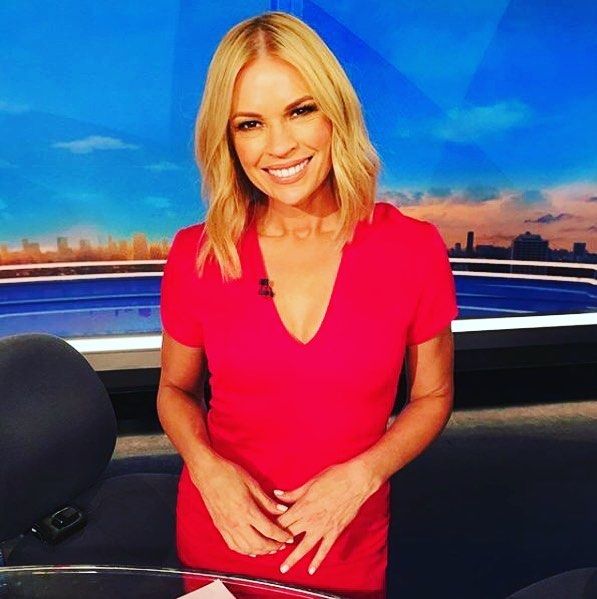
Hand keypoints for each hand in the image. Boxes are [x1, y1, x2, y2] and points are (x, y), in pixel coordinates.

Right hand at [189, 456, 294, 556]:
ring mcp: (227, 527)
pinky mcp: (220, 527)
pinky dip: (245, 551)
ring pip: (246, 549)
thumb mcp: (252, 483)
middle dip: (273, 547)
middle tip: (282, 544)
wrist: (207, 473)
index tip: (289, 537)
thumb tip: (282, 510)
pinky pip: (234, 546)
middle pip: (259, 544)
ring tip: (270, 548)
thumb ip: (267, 500)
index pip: (269, 530)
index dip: (282, 536)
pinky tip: (251, 549)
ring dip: (261, 552)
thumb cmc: (229, 474)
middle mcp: (237, 522)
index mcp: (247, 510)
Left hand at [274, 460, 380, 574]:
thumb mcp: (310, 482)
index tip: (265, 531)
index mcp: (303, 505)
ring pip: (304, 547)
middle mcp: (311, 519)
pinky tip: (311, 569)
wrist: (356, 481)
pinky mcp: (335, 531)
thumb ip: (293, 493)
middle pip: (289, 534)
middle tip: (269, 551)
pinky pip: (325, 549)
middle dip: (279, 543)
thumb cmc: (334, 477)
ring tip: (284, 568)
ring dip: (293, 558)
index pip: (282, 520)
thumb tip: (277, 494)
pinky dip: (318, 560)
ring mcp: (323, 527)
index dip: (272, 526)